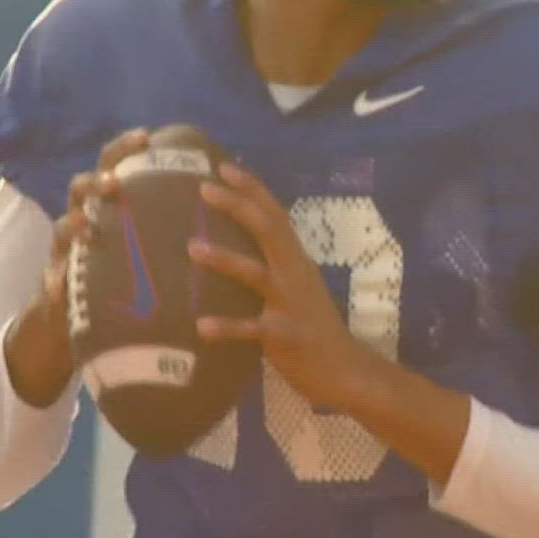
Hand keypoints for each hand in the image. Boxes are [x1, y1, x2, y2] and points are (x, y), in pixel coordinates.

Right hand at [2, 127, 150, 406]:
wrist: (81, 316)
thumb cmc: (126, 272)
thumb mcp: (149, 243)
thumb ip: (174, 221)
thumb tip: (225, 197)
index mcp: (110, 204)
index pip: (114, 164)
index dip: (125, 148)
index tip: (146, 137)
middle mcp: (84, 218)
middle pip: (82, 187)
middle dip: (96, 182)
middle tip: (113, 185)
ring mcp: (66, 249)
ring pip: (63, 227)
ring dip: (73, 224)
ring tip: (86, 227)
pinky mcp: (54, 280)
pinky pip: (50, 280)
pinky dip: (54, 283)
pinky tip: (58, 290)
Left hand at [188, 162, 375, 410]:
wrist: (346, 371)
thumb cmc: (314, 328)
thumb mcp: (298, 288)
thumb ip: (274, 266)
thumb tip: (237, 247)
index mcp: (296, 261)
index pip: (275, 214)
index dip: (252, 189)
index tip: (224, 165)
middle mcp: (294, 274)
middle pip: (267, 230)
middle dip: (237, 206)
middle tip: (204, 187)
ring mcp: (290, 304)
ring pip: (256, 274)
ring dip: (224, 259)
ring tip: (192, 247)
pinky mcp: (284, 336)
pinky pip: (251, 330)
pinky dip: (226, 327)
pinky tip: (201, 327)